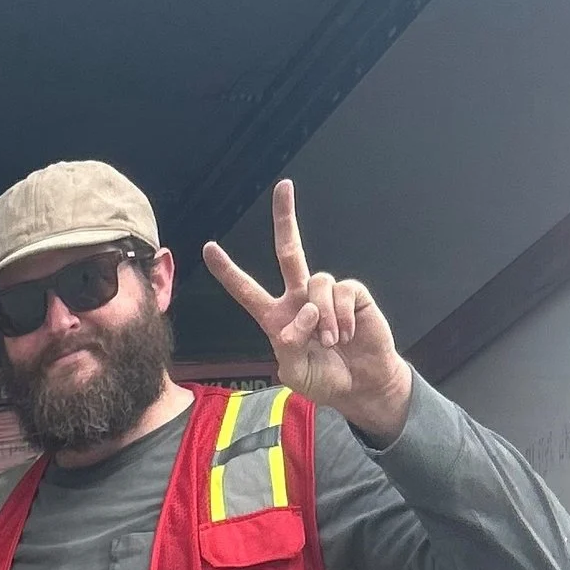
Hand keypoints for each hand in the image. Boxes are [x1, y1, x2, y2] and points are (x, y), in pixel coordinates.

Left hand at [201, 179, 413, 445]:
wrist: (360, 384)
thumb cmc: (324, 379)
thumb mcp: (295, 372)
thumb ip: (291, 345)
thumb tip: (305, 312)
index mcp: (276, 317)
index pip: (247, 290)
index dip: (228, 271)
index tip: (208, 248)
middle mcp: (299, 298)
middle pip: (289, 250)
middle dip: (286, 218)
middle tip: (283, 186)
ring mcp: (326, 293)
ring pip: (317, 282)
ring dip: (323, 318)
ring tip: (331, 342)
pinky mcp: (352, 293)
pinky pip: (341, 292)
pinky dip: (341, 317)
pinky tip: (347, 334)